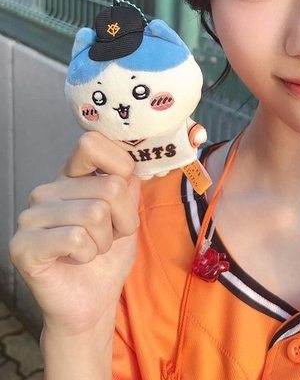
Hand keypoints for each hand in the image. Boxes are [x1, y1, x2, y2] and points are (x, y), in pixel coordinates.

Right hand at [9, 131, 139, 335]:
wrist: (91, 302)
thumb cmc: (108, 255)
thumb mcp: (128, 214)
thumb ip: (129, 185)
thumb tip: (131, 164)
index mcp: (71, 176)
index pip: (92, 143)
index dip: (121, 166)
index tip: (123, 193)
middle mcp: (48, 190)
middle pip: (109, 186)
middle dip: (123, 219)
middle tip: (109, 236)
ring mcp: (31, 216)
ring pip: (95, 213)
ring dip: (105, 240)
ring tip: (92, 249)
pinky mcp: (23, 245)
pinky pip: (76, 238)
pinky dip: (88, 253)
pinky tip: (76, 260)